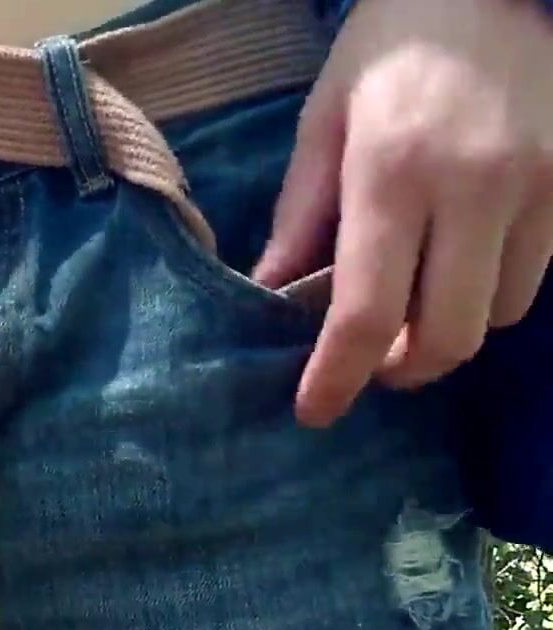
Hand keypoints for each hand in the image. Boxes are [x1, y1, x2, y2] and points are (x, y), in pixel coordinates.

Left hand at [254, 0, 552, 426]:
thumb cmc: (387, 53)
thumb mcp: (323, 124)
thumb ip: (299, 219)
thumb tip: (267, 299)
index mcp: (392, 172)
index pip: (366, 309)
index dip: (337, 376)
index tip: (313, 412)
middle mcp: (473, 190)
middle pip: (445, 337)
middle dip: (399, 370)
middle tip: (366, 363)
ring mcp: (536, 193)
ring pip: (495, 318)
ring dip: (444, 333)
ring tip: (409, 308)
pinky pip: (532, 283)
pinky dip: (486, 298)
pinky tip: (454, 271)